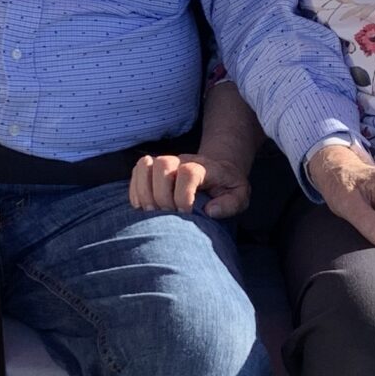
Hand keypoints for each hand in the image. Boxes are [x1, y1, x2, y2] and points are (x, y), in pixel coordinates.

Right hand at [128, 148, 251, 219]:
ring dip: (143, 190)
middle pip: (163, 164)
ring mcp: (166, 163)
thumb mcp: (240, 195)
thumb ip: (230, 204)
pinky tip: (141, 207)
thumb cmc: (228, 186)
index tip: (186, 214)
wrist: (218, 170)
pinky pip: (137, 172)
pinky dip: (135, 189)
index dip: (183, 194)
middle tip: (167, 214)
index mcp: (205, 167)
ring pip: (145, 165)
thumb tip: (210, 211)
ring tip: (150, 212)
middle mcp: (182, 161)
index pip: (189, 172)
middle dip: (161, 193)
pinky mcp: (154, 169)